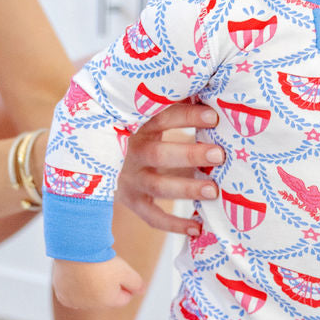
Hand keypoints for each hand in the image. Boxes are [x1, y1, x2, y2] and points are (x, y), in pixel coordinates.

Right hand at [52, 257, 144, 309]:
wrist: (75, 249)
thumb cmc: (100, 260)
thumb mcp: (126, 271)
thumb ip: (136, 284)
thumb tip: (141, 291)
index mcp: (107, 302)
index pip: (123, 297)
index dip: (124, 282)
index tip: (118, 269)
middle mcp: (90, 306)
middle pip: (104, 296)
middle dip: (106, 284)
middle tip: (101, 266)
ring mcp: (75, 301)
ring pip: (87, 294)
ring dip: (90, 284)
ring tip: (88, 267)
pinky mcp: (62, 294)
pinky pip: (72, 291)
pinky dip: (74, 283)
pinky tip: (76, 271)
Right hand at [116, 99, 224, 236]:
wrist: (99, 156)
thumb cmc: (142, 130)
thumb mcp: (149, 116)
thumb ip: (174, 107)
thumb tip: (214, 91)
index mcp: (137, 126)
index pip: (162, 118)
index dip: (187, 117)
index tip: (214, 116)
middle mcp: (131, 153)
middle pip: (160, 155)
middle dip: (190, 154)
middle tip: (220, 155)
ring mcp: (130, 179)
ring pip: (158, 187)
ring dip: (186, 189)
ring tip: (213, 191)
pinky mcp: (132, 201)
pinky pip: (152, 217)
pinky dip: (174, 225)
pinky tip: (198, 227)